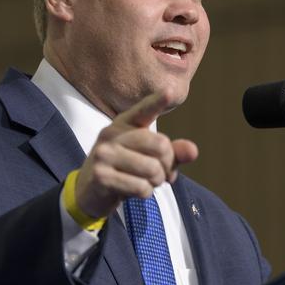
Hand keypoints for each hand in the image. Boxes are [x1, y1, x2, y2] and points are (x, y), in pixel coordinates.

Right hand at [73, 90, 198, 218]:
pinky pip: (141, 187)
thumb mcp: (149, 157)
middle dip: (167, 165)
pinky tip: (132, 190)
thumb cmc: (125, 169)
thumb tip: (193, 151)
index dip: (157, 102)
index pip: (144, 110)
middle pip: (161, 145)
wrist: (90, 190)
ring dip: (156, 182)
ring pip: (152, 169)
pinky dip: (145, 193)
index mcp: (125, 123)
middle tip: (160, 174)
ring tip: (146, 182)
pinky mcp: (101, 176)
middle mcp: (112, 134)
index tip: (170, 90)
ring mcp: (104, 154)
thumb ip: (172, 153)